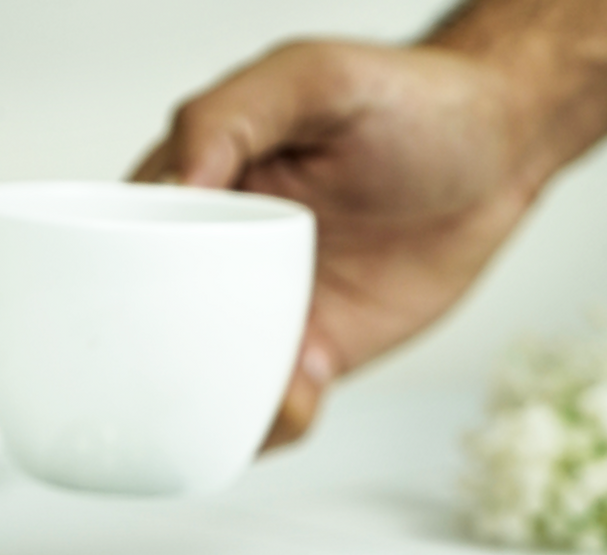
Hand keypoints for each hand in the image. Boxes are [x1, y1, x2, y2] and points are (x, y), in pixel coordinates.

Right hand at [132, 41, 537, 446]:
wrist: (497, 159)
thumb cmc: (411, 104)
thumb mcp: (315, 80)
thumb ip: (230, 116)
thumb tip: (166, 187)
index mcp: (196, 193)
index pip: (122, 254)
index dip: (110, 298)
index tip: (126, 328)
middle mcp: (220, 261)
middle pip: (157, 337)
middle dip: (163, 373)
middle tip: (201, 376)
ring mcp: (265, 313)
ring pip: (211, 386)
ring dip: (224, 408)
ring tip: (279, 383)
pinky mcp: (311, 354)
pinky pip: (274, 411)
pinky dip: (278, 422)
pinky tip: (309, 390)